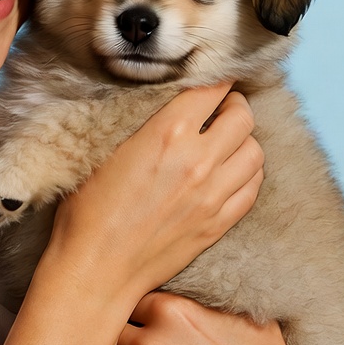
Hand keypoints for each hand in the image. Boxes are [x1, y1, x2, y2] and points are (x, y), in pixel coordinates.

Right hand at [49, 84, 263, 305]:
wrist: (96, 269)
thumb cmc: (88, 208)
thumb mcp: (103, 148)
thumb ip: (139, 120)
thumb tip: (160, 98)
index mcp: (166, 134)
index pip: (210, 89)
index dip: (214, 77)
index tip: (210, 75)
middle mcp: (198, 161)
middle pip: (242, 116)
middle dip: (233, 104)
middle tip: (218, 105)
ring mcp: (213, 195)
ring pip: (255, 151)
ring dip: (243, 138)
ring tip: (226, 137)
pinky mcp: (219, 223)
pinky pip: (253, 187)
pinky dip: (248, 172)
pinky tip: (230, 170)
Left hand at [98, 292, 343, 344]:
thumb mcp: (242, 313)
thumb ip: (208, 287)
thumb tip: (195, 252)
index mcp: (170, 309)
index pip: (121, 293)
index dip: (119, 299)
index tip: (120, 304)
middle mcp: (153, 343)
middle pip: (104, 326)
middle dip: (105, 330)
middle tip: (101, 331)